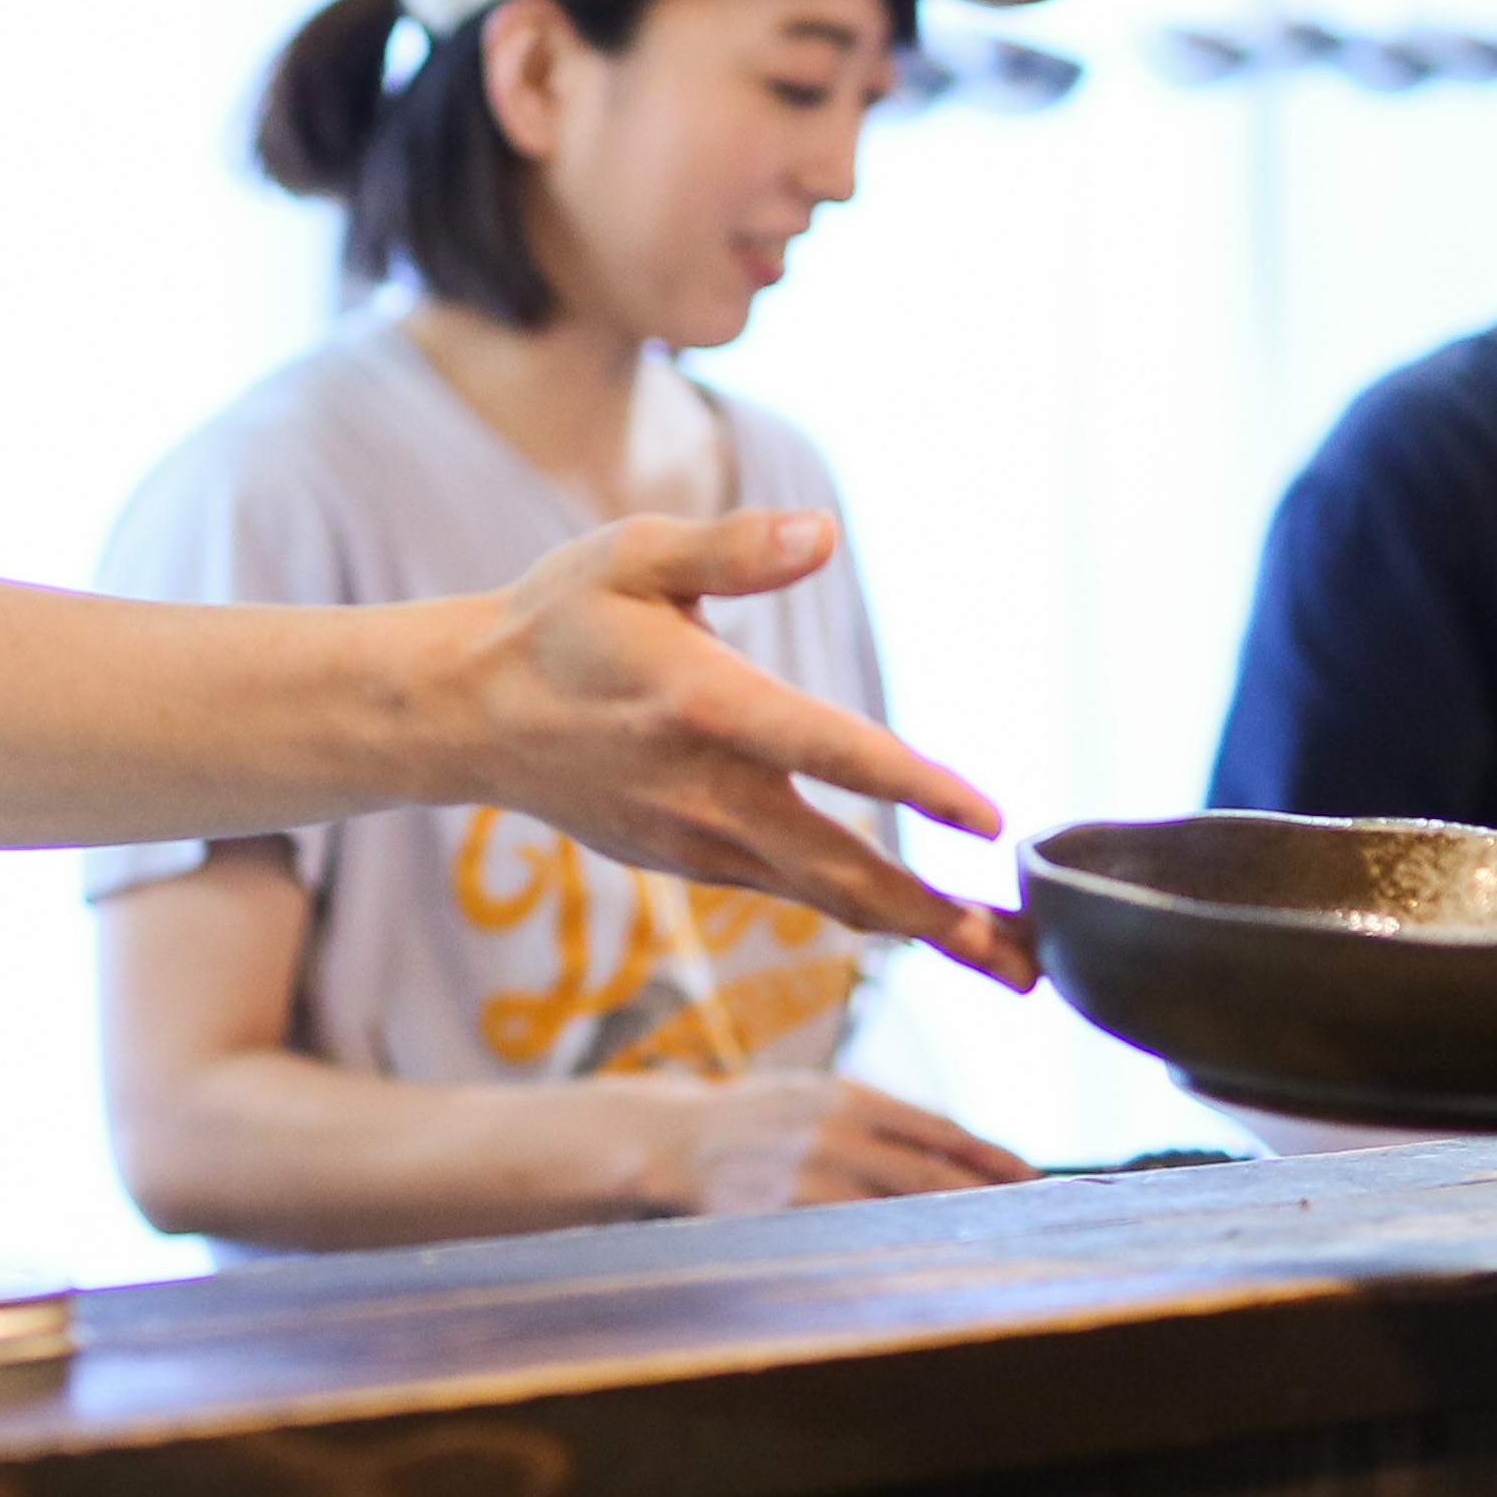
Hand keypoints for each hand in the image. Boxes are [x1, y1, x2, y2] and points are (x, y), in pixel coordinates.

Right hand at [460, 514, 1034, 985]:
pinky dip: (856, 911)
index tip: (990, 822)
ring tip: (1005, 960)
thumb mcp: (632, 557)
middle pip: (846, 874)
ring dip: (917, 931)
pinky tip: (914, 920)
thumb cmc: (557, 621)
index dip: (916, 788)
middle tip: (1031, 963)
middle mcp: (709, 792)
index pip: (832, 753)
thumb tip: (823, 533)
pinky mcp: (688, 863)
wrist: (465, 714)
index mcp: (708, 707)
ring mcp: (697, 843)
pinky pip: (788, 892)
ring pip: (825, 899)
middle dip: (944, 922)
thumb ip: (731, 547)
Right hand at [633, 1072, 1032, 1216]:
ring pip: (894, 1211)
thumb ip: (879, 1120)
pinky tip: (913, 1265)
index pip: (939, 1130)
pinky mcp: (780, 1213)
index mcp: (849, 1095)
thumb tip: (954, 1152)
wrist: (672, 1137)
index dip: (990, 1157)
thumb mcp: (818, 1095)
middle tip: (1030, 1220)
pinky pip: (847, 1239)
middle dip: (982, 1201)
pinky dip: (886, 1252)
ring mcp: (806, 1174)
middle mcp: (834, 1131)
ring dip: (942, 1232)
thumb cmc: (759, 1119)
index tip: (1032, 1176)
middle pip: (927, 1175)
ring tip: (982, 1248)